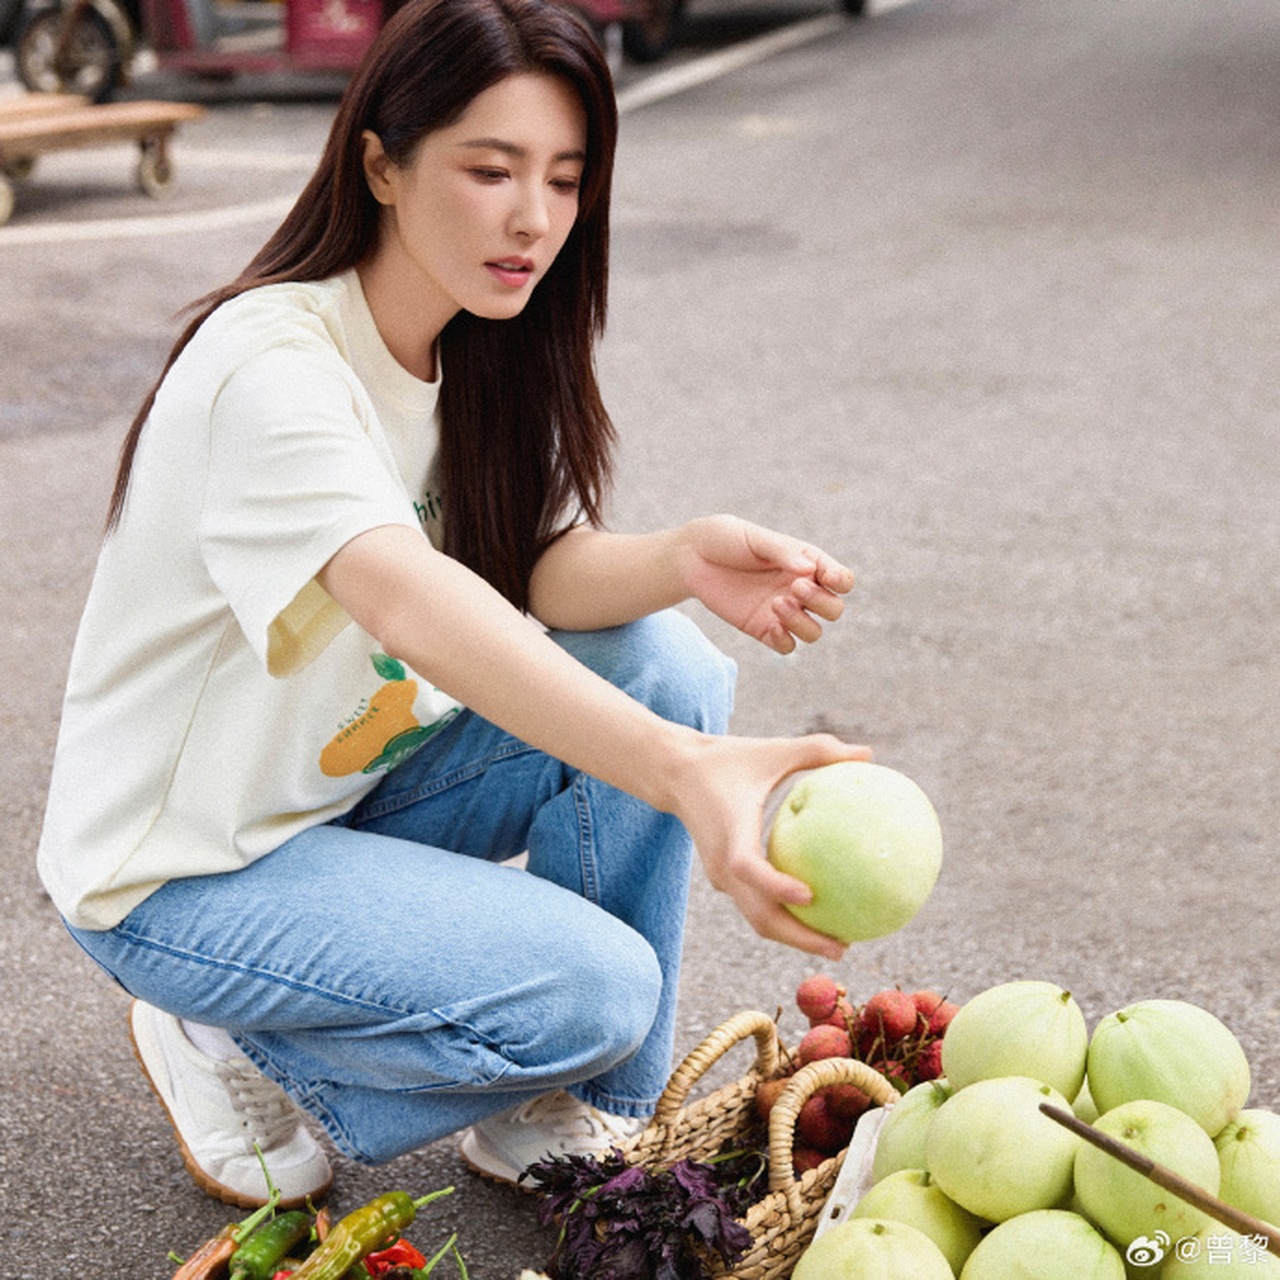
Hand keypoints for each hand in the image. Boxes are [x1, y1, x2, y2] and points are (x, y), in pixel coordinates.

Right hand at [670, 730, 872, 960]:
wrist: (676, 775)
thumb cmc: (728, 759)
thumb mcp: (772, 750)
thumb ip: (817, 750)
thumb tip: (867, 753)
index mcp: (731, 831)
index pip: (747, 867)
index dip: (775, 886)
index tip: (809, 896)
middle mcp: (722, 862)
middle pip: (758, 914)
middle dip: (798, 937)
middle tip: (842, 946)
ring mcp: (721, 876)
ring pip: (757, 918)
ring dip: (794, 936)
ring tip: (837, 943)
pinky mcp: (724, 878)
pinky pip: (756, 905)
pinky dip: (785, 918)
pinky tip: (820, 915)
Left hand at [675, 516, 853, 653]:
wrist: (691, 558)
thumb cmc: (726, 539)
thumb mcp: (755, 538)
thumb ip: (782, 552)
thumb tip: (808, 570)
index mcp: (806, 563)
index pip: (840, 579)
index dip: (840, 581)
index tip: (824, 576)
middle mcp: (799, 589)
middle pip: (833, 609)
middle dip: (821, 602)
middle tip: (794, 587)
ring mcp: (782, 611)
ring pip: (814, 632)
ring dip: (802, 622)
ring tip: (776, 603)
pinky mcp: (762, 628)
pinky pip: (787, 646)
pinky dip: (785, 641)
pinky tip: (772, 627)